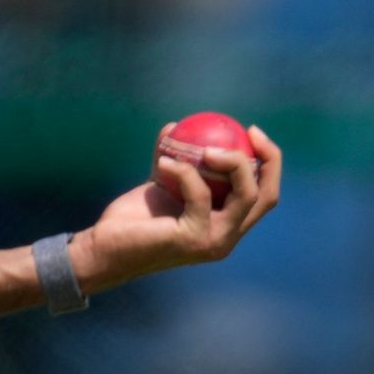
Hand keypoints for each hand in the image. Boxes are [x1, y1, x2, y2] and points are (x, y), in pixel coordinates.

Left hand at [74, 119, 283, 290]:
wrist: (103, 248)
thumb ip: (175, 158)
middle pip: (267, 195)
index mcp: (226, 225)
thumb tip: (176, 125)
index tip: (252, 132)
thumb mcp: (160, 183)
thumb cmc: (130, 220)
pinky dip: (184, 172)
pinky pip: (200, 194)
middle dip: (267, 159)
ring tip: (205, 148)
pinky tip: (164, 162)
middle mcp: (227, 237)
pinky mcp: (194, 239)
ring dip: (232, 162)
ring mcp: (214, 241)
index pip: (264, 194)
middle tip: (248, 132)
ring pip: (247, 194)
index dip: (269, 162)